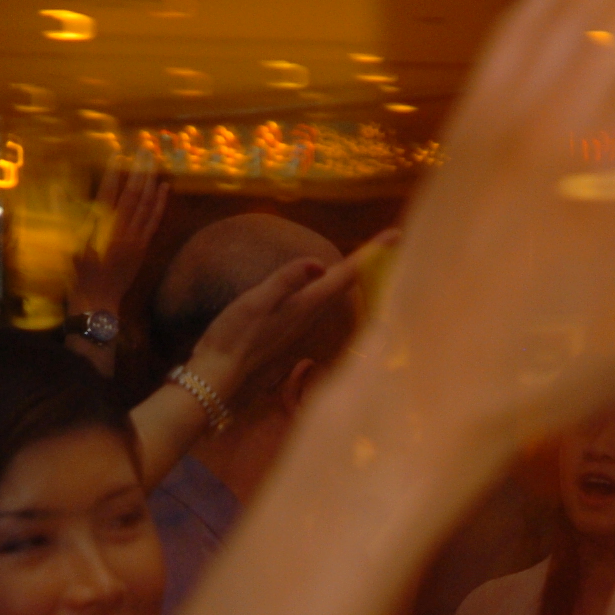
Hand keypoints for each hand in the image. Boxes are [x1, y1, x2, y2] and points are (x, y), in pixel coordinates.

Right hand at [70, 157, 170, 314]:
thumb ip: (78, 225)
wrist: (98, 304)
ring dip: (151, 183)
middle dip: (138, 172)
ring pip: (147, 206)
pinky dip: (160, 204)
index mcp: (102, 234)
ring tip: (154, 163)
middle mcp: (123, 234)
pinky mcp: (142, 247)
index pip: (109, 196)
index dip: (112, 175)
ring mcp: (136, 241)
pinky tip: (164, 189)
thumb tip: (72, 200)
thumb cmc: (80, 279)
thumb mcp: (73, 251)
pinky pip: (154, 221)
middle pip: (133, 197)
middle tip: (143, 151)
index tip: (116, 156)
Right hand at [185, 235, 390, 404]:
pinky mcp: (289, 335)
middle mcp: (309, 318)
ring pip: (334, 297)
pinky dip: (331, 291)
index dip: (371, 253)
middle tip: (390, 242)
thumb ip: (285, 281)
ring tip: (367, 259)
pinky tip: (326, 288)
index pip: (346, 274)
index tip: (397, 235)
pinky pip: (319, 307)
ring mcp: (300, 329)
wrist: (218, 379)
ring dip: (352, 277)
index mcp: (305, 306)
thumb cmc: (231, 339)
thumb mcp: (254, 302)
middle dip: (369, 262)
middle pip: (346, 285)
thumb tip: (317, 263)